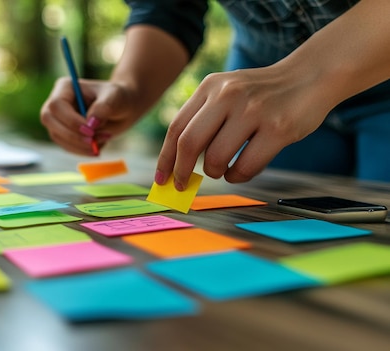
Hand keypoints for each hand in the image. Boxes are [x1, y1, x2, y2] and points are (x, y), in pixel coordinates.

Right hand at [40, 77, 141, 155]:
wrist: (123, 109)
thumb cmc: (118, 98)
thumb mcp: (115, 98)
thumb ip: (103, 108)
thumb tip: (90, 123)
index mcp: (66, 87)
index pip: (56, 105)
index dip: (70, 120)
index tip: (91, 131)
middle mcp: (57, 103)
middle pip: (49, 120)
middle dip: (71, 135)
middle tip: (94, 142)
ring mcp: (58, 119)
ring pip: (57, 136)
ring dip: (79, 145)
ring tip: (104, 139)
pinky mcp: (63, 134)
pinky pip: (66, 146)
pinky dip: (82, 150)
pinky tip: (99, 145)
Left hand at [155, 65, 334, 189]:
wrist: (310, 75)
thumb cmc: (262, 93)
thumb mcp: (227, 91)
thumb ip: (203, 117)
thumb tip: (178, 162)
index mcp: (210, 87)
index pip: (177, 128)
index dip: (165, 158)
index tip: (161, 179)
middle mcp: (228, 95)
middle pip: (189, 143)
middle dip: (181, 171)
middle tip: (182, 185)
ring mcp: (253, 111)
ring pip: (216, 158)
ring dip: (214, 172)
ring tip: (221, 169)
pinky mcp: (278, 128)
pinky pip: (245, 167)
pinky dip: (237, 176)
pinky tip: (239, 171)